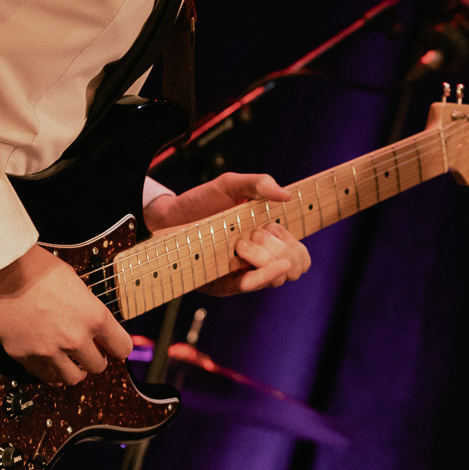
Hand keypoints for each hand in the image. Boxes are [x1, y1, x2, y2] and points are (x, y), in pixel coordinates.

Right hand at [0, 245, 132, 384]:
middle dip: (95, 359)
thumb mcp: (74, 282)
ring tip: (70, 362)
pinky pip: (45, 377)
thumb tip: (87, 317)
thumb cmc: (36, 268)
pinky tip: (50, 365)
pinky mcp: (26, 357)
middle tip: (89, 352)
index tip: (115, 347)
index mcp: (93, 316)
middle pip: (98, 366)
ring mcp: (50, 351)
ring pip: (73, 379)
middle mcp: (75, 338)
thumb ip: (85, 306)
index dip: (119, 347)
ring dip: (74, 371)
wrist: (1, 270)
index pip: (122, 347)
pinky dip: (51, 374)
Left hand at [144, 171, 309, 296]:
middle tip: (255, 234)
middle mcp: (261, 259)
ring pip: (277, 279)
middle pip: (294, 267)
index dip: (296, 245)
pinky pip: (251, 286)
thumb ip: (259, 183)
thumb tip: (287, 195)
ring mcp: (244, 273)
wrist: (169, 216)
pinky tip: (252, 262)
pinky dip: (261, 276)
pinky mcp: (226, 285)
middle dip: (281, 249)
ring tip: (241, 244)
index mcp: (269, 239)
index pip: (300, 255)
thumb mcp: (231, 185)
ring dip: (267, 259)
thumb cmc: (203, 201)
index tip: (275, 226)